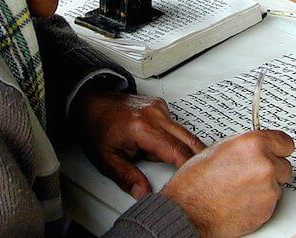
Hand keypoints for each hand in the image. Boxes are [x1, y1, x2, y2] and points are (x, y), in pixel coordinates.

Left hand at [70, 91, 205, 199]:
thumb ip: (127, 176)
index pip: (176, 151)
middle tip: (204, 174)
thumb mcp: (107, 157)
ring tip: (180, 163)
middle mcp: (154, 115)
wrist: (91, 102)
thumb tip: (143, 192)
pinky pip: (175, 125)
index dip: (189, 166)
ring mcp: (159, 108)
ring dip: (184, 147)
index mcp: (142, 128)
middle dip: (198, 157)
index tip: (197, 178)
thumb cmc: (97, 126)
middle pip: (188, 139)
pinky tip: (164, 145)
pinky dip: (175, 137)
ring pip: (183, 131)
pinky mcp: (160, 106)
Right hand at [162, 130, 293, 237]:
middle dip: (273, 169)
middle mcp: (264, 164)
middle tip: (253, 174)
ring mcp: (268, 188)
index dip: (279, 148)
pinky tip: (242, 199)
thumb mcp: (220, 149)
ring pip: (279, 185)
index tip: (277, 152)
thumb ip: (246, 147)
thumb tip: (258, 148)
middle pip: (285, 165)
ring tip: (242, 188)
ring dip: (266, 186)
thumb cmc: (197, 181)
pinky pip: (272, 202)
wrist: (190, 210)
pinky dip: (261, 202)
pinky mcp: (268, 209)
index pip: (285, 142)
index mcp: (253, 144)